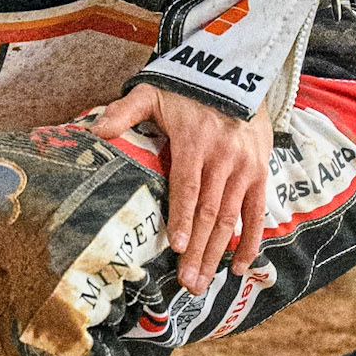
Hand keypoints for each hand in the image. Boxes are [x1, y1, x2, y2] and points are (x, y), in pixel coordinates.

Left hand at [93, 82, 271, 294]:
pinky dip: (251, 241)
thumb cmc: (185, 88)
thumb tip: (95, 131)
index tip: (179, 247)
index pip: (188, 186)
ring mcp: (244, 168)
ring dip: (218, 254)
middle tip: (187, 284)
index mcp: (194, 143)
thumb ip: (124, 111)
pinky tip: (239, 267)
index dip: (184, 217)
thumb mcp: (151, 91)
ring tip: (203, 283)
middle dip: (198, 251)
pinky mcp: (260, 173)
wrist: (235, 72)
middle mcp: (223, 158)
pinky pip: (257, 212)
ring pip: (230, 218)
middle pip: (209, 211)